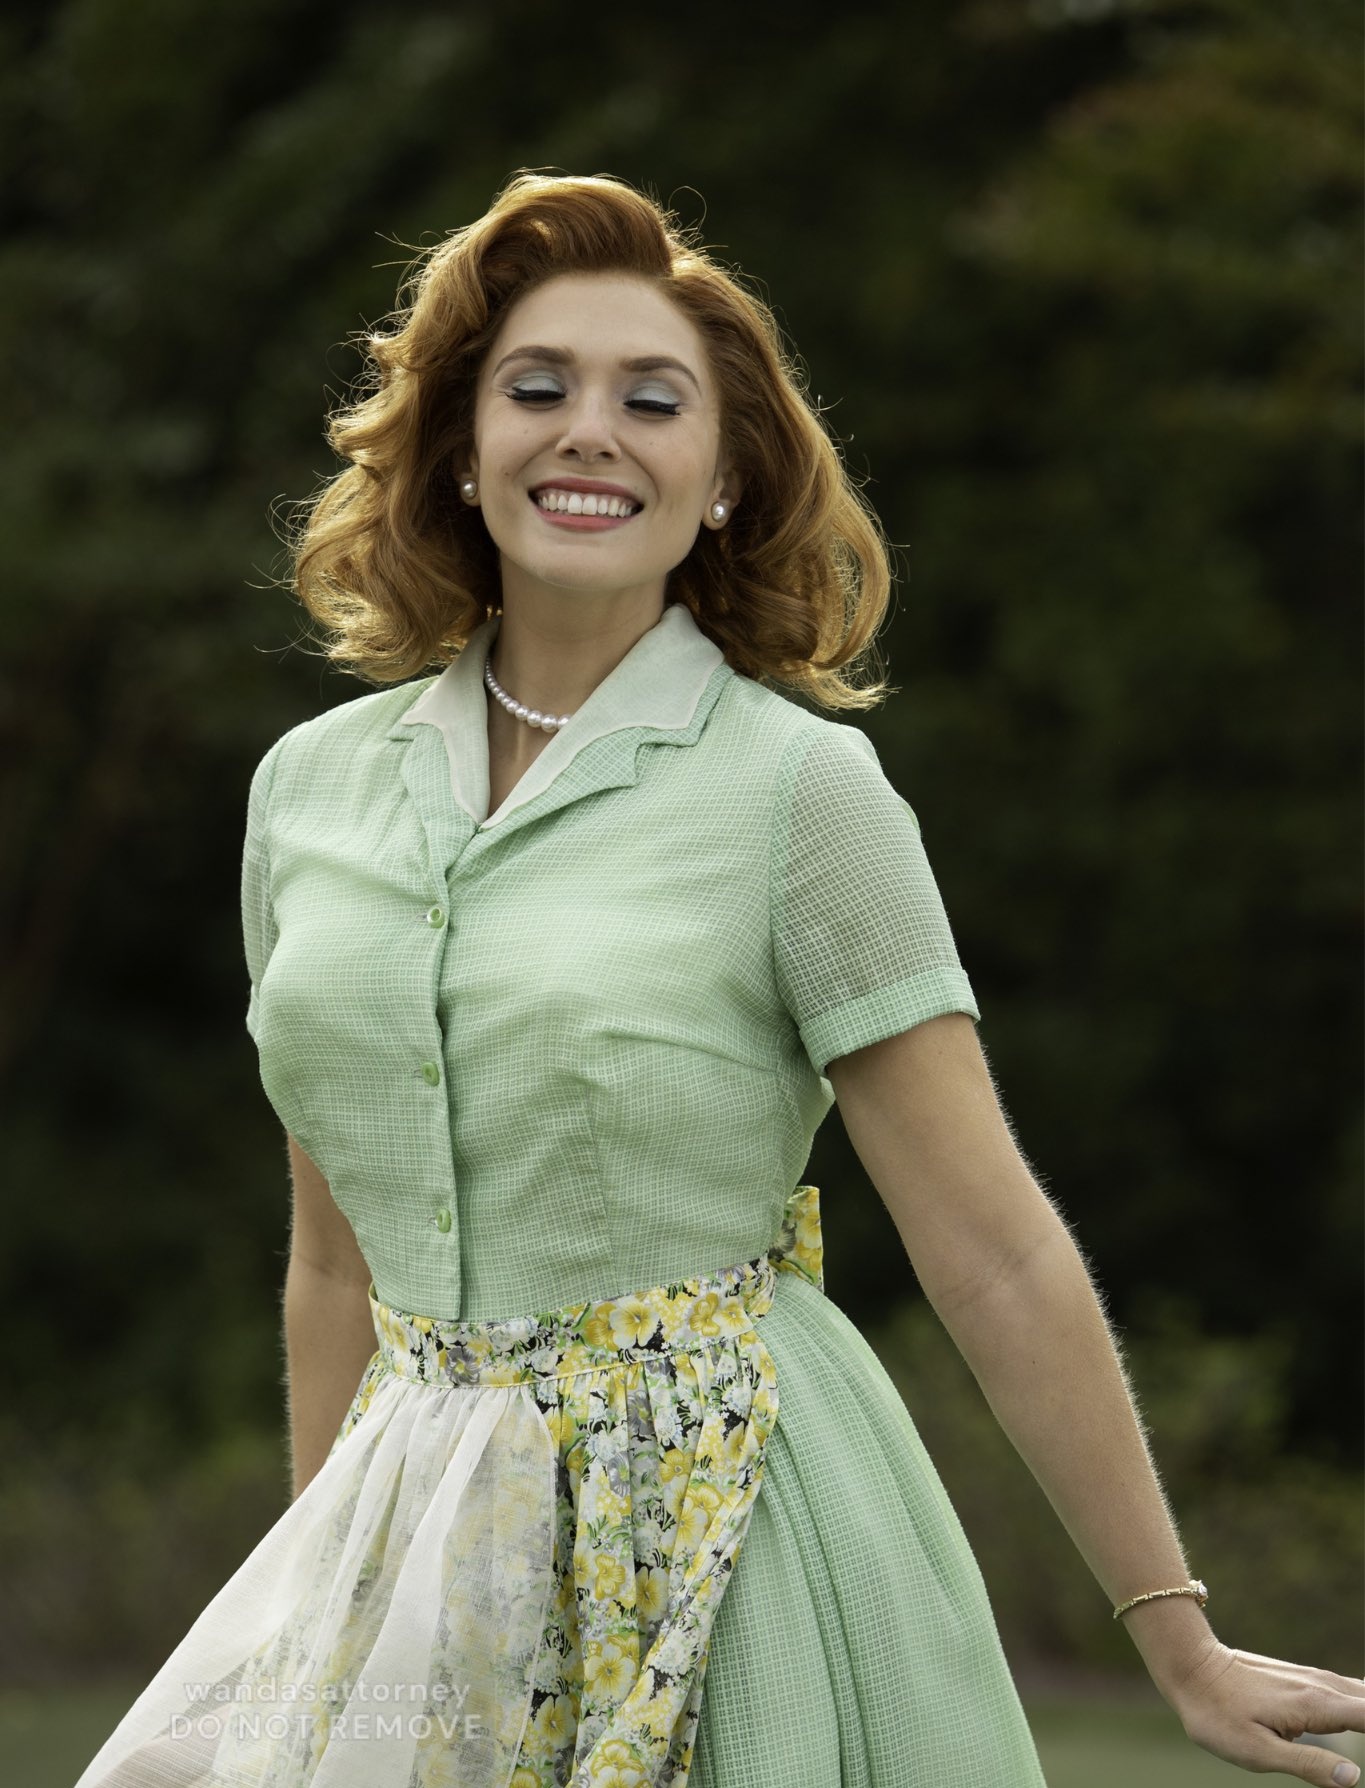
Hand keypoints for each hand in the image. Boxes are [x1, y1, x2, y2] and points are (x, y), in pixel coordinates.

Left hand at [1157, 1635, 1364, 1783]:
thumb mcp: (1257, 1752)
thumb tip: (1356, 1778)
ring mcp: (1316, 1680)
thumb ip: (1308, 1765)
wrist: (1190, 1667)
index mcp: (1317, 1705)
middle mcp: (1323, 1687)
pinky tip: (1364, 1716)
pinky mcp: (1308, 1682)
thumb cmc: (1217, 1715)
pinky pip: (1353, 1693)